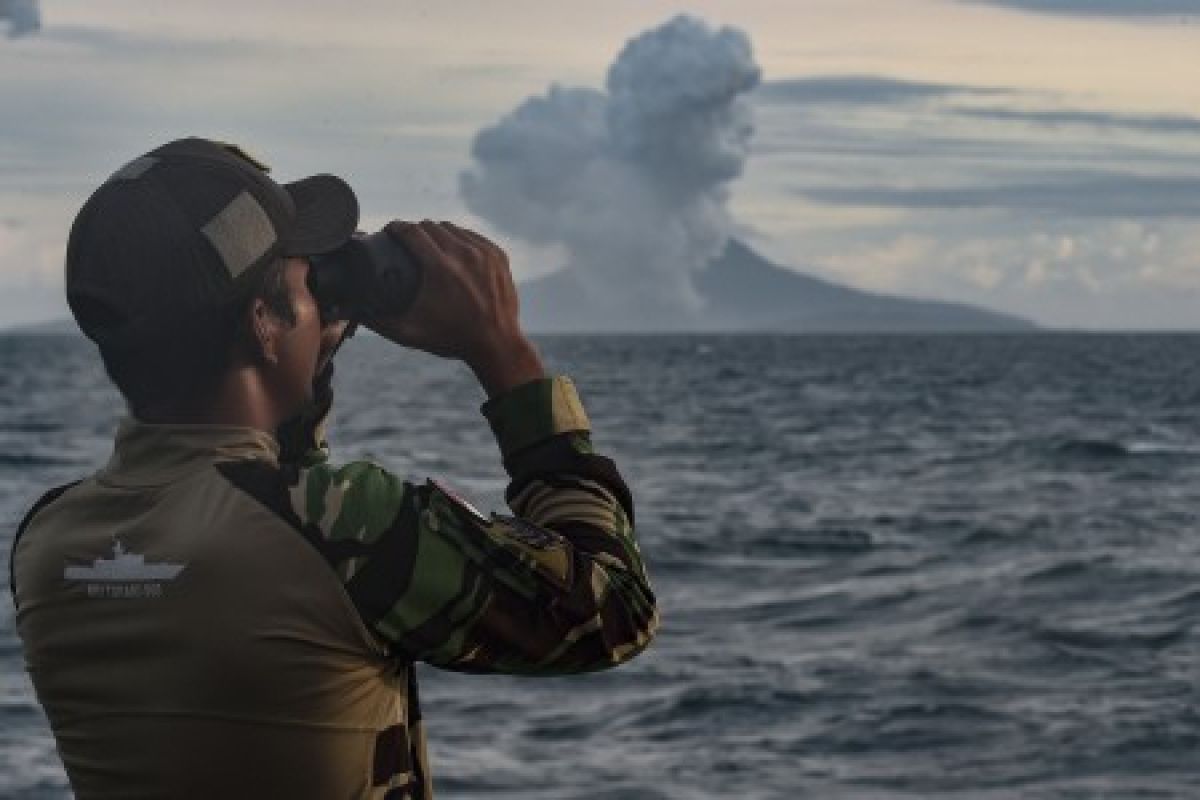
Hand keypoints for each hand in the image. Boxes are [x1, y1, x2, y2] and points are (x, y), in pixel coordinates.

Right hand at [366, 220, 543, 396]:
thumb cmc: (452, 339)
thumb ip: (377, 321)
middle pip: (430, 226)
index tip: (389, 230)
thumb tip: (351, 310)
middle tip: (407, 242)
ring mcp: (484, 253)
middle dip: (415, 231)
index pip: (411, 231)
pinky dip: (460, 239)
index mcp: (440, 268)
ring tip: (428, 243)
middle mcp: (464, 254)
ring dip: (437, 232)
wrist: (496, 344)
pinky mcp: (498, 256)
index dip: (395, 227)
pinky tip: (453, 247)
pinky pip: (473, 236)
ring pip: (452, 228)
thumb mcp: (410, 333)